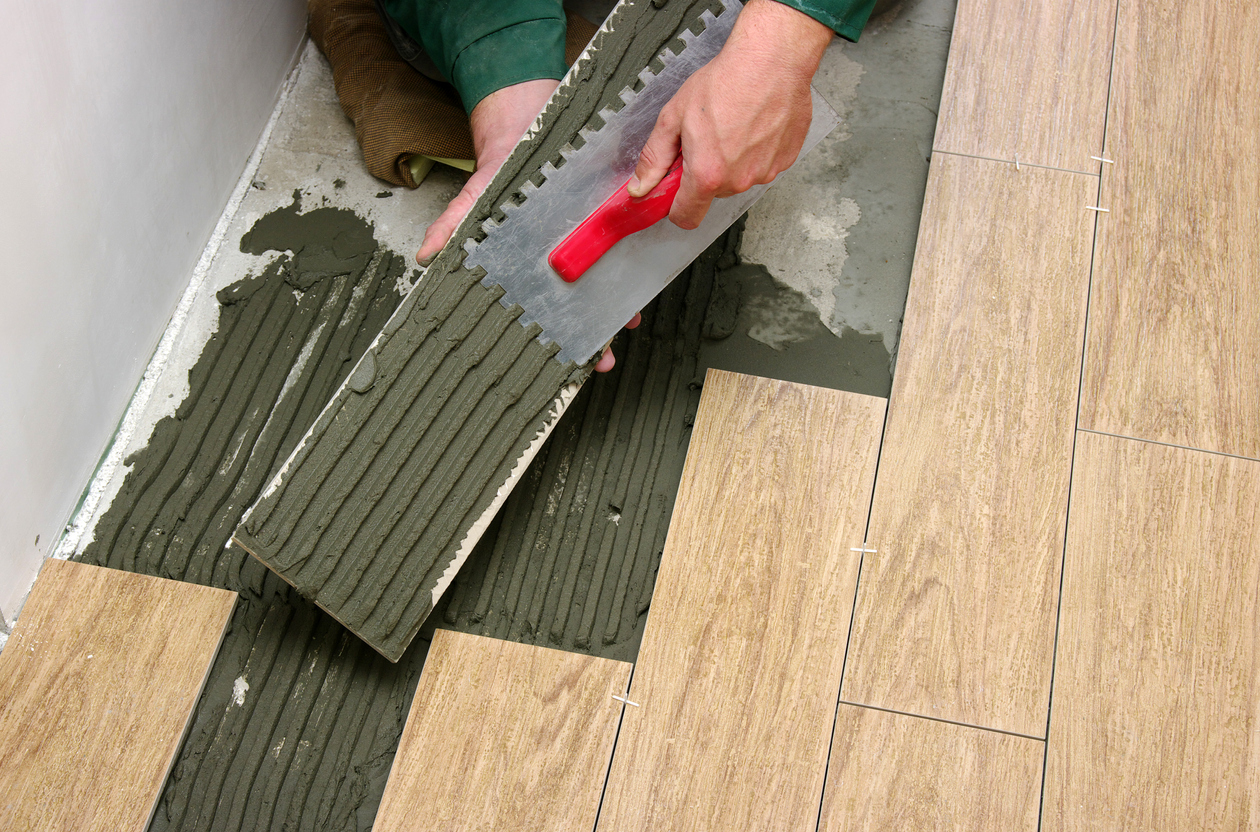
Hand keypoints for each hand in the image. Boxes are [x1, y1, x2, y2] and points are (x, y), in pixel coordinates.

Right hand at [416, 78, 636, 371]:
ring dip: (619, 306)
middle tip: (605, 360)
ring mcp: (585, 241)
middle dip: (594, 338)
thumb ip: (452, 227)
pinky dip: (634, 260)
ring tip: (629, 322)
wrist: (527, 126)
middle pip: (579, 308)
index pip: (545, 312)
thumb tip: (426, 256)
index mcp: (530, 267)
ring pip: (605, 283)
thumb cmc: (501, 172)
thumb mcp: (474, 200)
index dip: (558, 338)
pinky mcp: (604, 217)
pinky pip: (623, 244)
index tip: (571, 363)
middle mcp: (560, 261)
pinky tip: (645, 274)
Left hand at [627, 0, 832, 228]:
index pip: (686, 217)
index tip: (674, 191)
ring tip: (733, 125)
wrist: (771, 59)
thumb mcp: (674, 116)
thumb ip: (653, 158)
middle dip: (705, 172)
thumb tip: (640, 186)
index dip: (675, 207)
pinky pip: (762, 165)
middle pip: (712, 193)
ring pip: (738, 178)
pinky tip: (753, 125)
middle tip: (706, 137)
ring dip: (732, 161)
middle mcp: (738, 180)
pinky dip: (756, 151)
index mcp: (707, 174)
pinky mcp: (785, 161)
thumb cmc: (726, 81)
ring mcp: (765, 172)